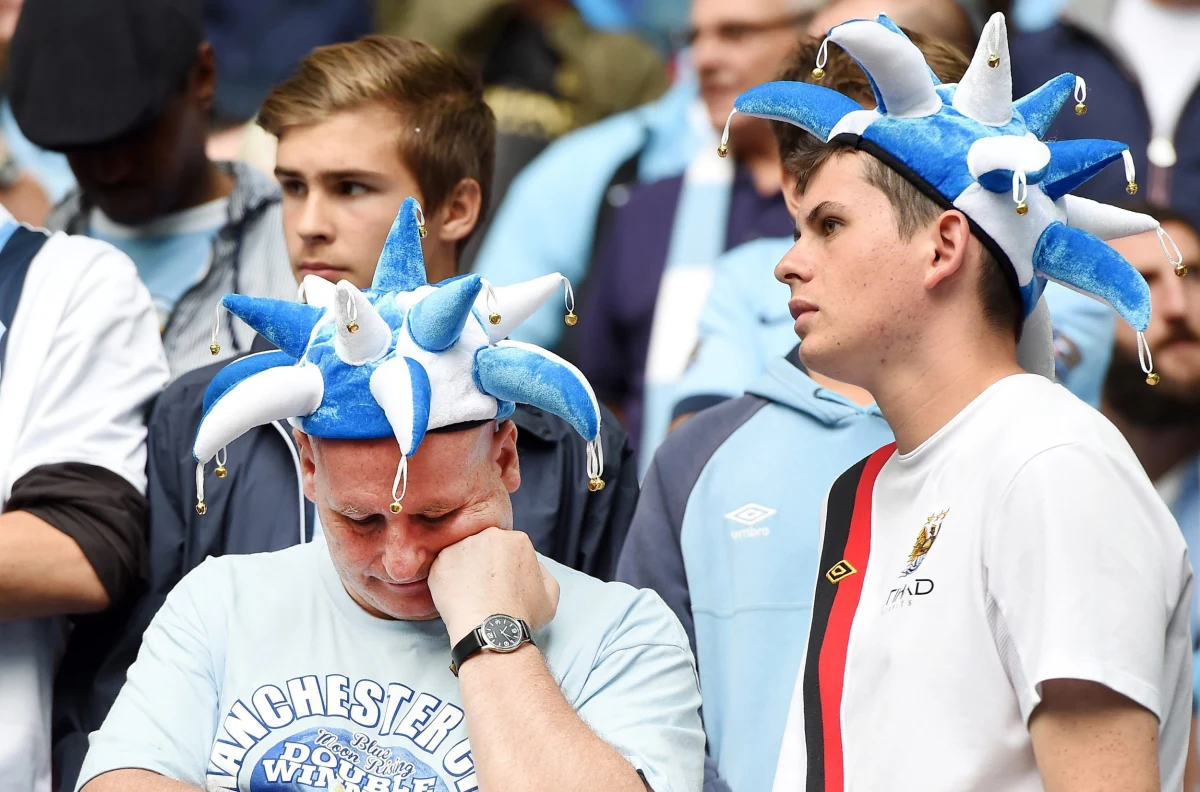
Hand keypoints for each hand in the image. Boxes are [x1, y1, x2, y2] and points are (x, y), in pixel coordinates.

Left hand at [428, 527, 559, 644]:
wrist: (492, 629)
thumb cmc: (520, 616)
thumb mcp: (550, 595)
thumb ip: (544, 574)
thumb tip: (535, 567)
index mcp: (517, 540)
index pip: (508, 547)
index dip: (504, 566)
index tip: (501, 582)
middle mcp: (490, 535)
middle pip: (485, 546)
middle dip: (484, 563)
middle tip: (484, 588)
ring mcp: (464, 545)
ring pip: (463, 554)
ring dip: (465, 569)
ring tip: (470, 594)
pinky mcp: (442, 559)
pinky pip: (444, 566)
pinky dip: (447, 580)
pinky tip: (457, 597)